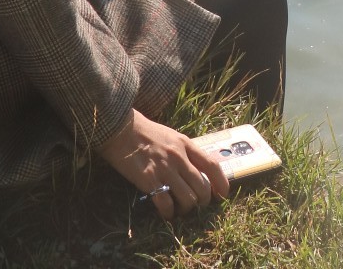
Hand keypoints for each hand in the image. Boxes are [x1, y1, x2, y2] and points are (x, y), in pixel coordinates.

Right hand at [98, 109, 230, 221]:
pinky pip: (166, 205)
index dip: (221, 183)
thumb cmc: (146, 132)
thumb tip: (197, 171)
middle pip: (202, 188)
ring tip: (178, 208)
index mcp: (186, 144)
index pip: (212, 165)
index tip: (222, 195)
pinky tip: (165, 212)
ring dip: (185, 209)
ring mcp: (165, 169)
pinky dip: (168, 213)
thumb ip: (185, 152)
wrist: (121, 129)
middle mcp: (179, 157)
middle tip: (195, 204)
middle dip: (202, 201)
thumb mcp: (171, 136)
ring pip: (188, 199)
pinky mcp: (149, 181)